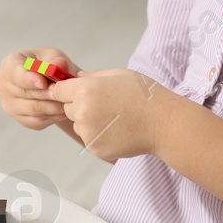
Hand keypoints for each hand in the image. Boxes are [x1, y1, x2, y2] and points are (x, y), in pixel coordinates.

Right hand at [0, 48, 80, 130]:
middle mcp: (4, 86)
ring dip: (53, 107)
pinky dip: (53, 117)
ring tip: (68, 101)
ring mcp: (9, 105)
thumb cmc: (49, 65)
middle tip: (65, 94)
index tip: (44, 83)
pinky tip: (64, 110)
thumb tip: (59, 65)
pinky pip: (37, 121)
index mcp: (9, 65)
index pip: (15, 74)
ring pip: (33, 109)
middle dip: (47, 94)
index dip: (29, 80)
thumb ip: (57, 60)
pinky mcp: (20, 119)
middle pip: (25, 93)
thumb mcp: (54, 56)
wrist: (50, 82)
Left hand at [47, 68, 176, 162]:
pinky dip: (98, 135)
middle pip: (67, 108)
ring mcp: (88, 133)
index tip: (72, 91)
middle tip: (104, 104)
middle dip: (78, 105)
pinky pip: (89, 139)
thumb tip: (75, 79)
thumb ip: (92, 76)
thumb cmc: (144, 95)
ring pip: (78, 125)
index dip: (65, 90)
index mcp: (85, 90)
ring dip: (88, 122)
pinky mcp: (95, 148)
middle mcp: (82, 112)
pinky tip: (117, 130)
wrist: (164, 123)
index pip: (58, 90)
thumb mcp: (118, 74)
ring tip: (114, 118)